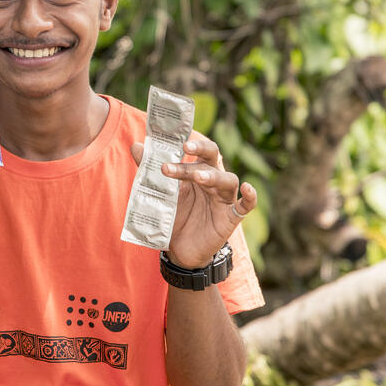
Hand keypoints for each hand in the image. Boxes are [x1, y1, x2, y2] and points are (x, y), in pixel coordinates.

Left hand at [130, 131, 255, 267]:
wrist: (179, 250)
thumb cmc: (173, 216)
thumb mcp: (160, 193)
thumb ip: (149, 170)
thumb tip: (135, 146)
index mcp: (197, 170)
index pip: (199, 149)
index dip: (192, 140)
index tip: (178, 135)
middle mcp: (212, 180)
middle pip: (212, 158)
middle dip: (200, 151)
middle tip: (185, 147)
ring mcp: (223, 198)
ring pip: (226, 179)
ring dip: (213, 176)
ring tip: (198, 177)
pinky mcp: (230, 217)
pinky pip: (245, 205)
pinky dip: (250, 197)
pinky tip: (247, 188)